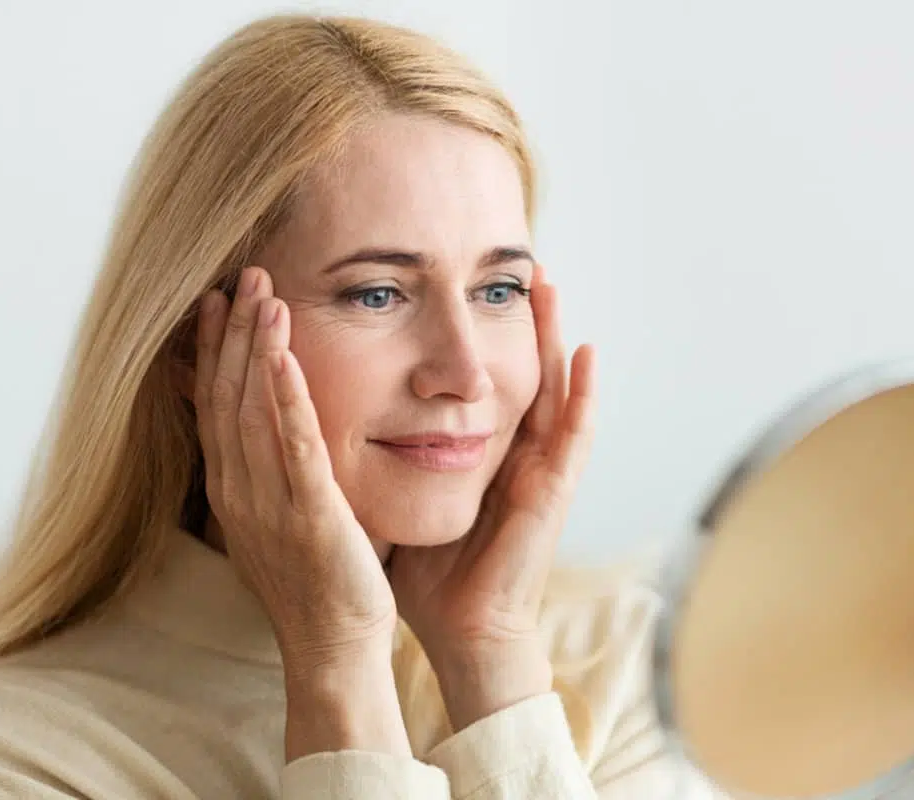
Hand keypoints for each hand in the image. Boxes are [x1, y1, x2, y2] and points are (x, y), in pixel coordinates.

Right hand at [192, 266, 397, 669]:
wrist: (333, 645)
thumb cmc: (316, 579)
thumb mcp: (277, 514)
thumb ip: (267, 466)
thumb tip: (264, 421)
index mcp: (232, 488)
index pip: (215, 404)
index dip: (214, 350)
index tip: (218, 300)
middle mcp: (239, 490)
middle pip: (227, 396)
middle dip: (232, 334)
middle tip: (242, 276)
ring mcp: (270, 504)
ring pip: (253, 412)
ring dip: (256, 349)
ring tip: (263, 294)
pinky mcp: (311, 516)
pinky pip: (295, 448)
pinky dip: (287, 399)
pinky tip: (285, 356)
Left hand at [387, 267, 595, 727]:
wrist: (459, 630)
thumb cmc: (429, 571)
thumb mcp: (400, 498)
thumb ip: (380, 460)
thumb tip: (328, 419)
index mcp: (479, 453)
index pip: (481, 379)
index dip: (475, 332)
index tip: (458, 283)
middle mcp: (514, 453)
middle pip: (519, 370)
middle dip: (518, 318)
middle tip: (514, 263)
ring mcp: (538, 471)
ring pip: (552, 389)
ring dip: (552, 335)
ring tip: (548, 283)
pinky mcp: (551, 494)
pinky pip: (574, 437)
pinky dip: (583, 395)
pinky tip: (584, 354)